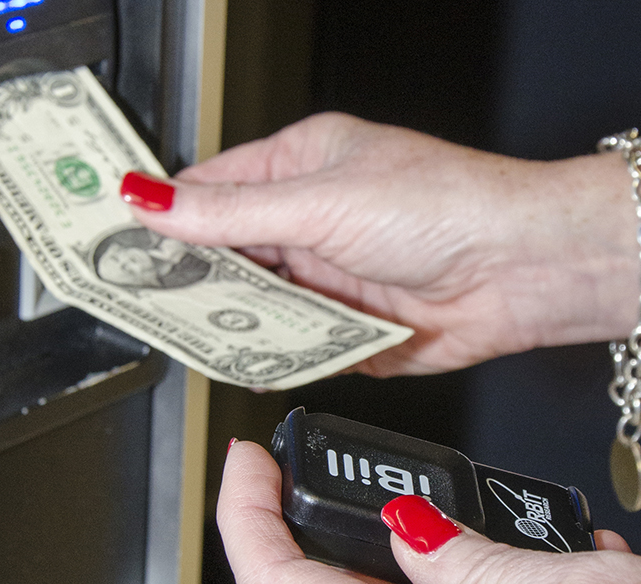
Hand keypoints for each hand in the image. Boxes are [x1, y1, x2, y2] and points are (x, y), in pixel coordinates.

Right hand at [131, 113, 640, 376]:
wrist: (523, 270)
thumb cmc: (447, 205)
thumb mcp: (320, 202)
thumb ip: (229, 212)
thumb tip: (150, 197)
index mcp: (302, 166)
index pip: (211, 188)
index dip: (163, 215)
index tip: (116, 242)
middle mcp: (315, 220)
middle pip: (229, 254)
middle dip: (196, 279)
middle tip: (147, 300)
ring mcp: (334, 276)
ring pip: (260, 305)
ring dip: (237, 320)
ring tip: (196, 334)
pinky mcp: (355, 326)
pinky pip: (299, 345)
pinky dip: (279, 355)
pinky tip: (256, 361)